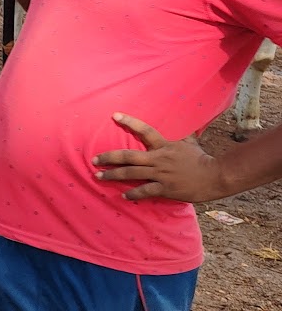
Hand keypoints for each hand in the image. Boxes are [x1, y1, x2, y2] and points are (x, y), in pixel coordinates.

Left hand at [94, 113, 229, 202]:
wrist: (216, 176)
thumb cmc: (202, 159)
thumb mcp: (190, 143)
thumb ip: (182, 135)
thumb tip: (185, 125)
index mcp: (164, 146)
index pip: (145, 130)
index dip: (129, 122)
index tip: (114, 115)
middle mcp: (159, 159)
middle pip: (128, 156)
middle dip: (109, 158)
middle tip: (94, 160)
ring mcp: (161, 174)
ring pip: (131, 173)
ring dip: (113, 175)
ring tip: (99, 177)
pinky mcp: (165, 188)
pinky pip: (144, 191)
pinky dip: (133, 193)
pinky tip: (123, 195)